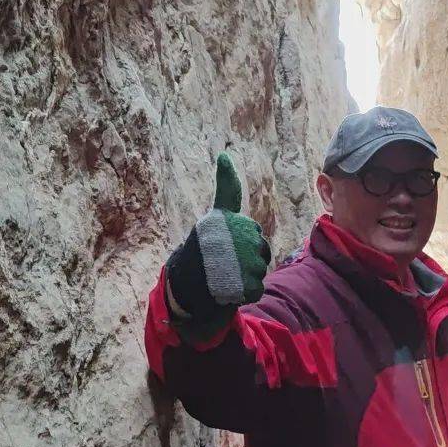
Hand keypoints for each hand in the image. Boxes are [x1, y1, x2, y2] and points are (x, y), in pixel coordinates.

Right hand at [166, 152, 271, 321]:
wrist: (186, 284)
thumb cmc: (203, 247)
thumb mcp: (216, 213)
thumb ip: (227, 187)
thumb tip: (224, 155)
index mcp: (232, 221)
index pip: (252, 230)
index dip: (241, 240)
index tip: (223, 246)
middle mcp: (241, 238)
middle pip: (261, 249)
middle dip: (248, 257)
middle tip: (225, 262)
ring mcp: (246, 263)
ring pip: (261, 268)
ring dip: (247, 274)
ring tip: (226, 275)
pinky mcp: (248, 285)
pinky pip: (257, 287)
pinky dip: (245, 291)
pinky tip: (229, 288)